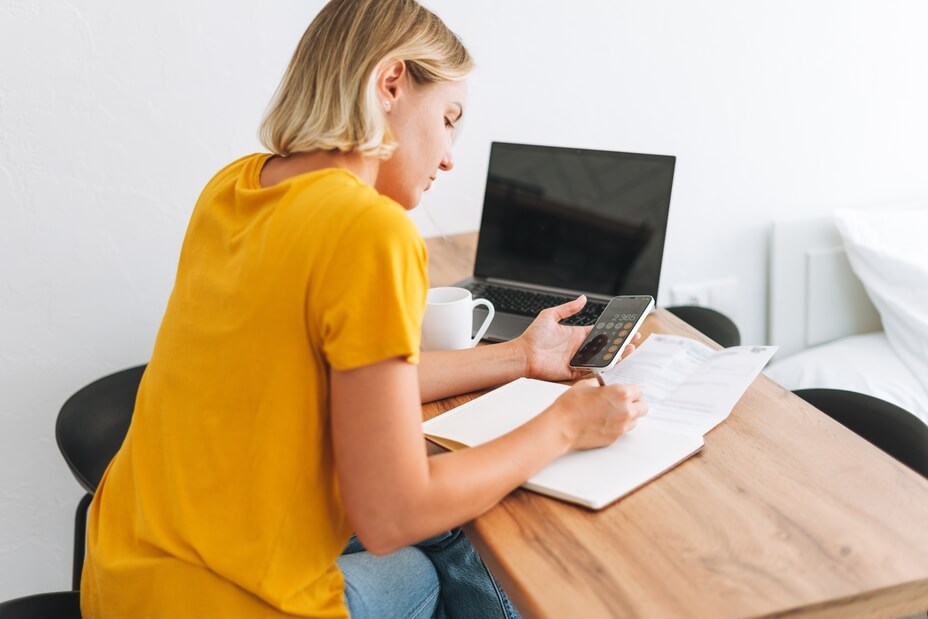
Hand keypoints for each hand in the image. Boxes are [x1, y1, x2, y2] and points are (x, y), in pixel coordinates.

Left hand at [515, 295, 640, 381]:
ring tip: (628, 350)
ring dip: (615, 355)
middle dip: (620, 343)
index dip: (613, 330)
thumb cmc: (533, 336)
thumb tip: (582, 298)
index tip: (625, 327)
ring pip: (601, 359)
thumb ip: (567, 308)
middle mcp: (579, 348)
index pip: (600, 332)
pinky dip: (602, 369)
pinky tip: (613, 364)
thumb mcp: (550, 316)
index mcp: (577, 335)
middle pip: (605, 346)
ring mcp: (578, 360)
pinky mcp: (574, 372)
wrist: (523, 354)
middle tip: (633, 339)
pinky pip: (591, 371)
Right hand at [548, 378, 647, 450]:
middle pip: (643, 407)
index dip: (631, 389)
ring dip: (628, 415)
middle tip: (623, 401)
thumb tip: (603, 384)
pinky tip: (604, 421)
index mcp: (621, 394)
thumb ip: (600, 383)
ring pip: (635, 420)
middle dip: (635, 403)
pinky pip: (623, 430)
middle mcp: (625, 411)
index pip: (639, 390)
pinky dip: (618, 425)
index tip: (626, 390)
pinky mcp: (615, 438)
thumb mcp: (585, 385)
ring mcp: (621, 427)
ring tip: (612, 412)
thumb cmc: (571, 406)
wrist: (562, 427)